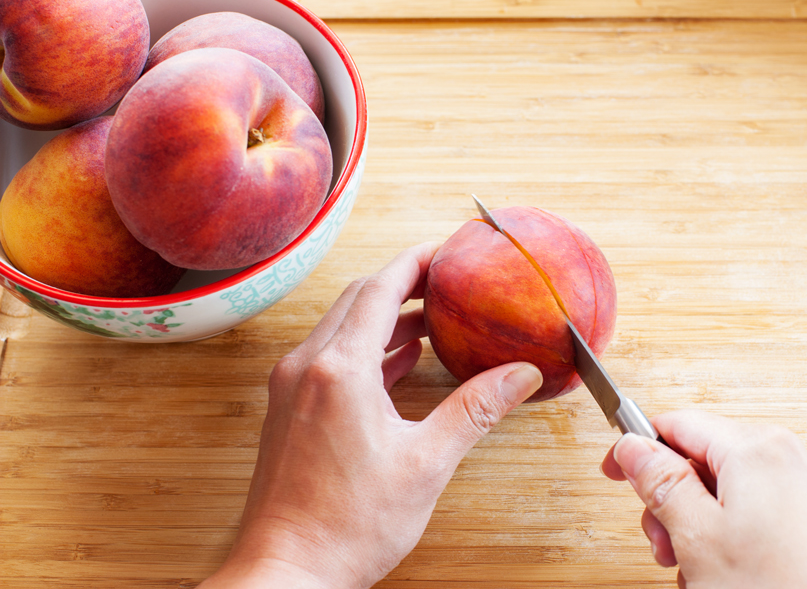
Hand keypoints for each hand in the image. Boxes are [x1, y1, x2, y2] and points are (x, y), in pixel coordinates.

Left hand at [199, 242, 542, 588]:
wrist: (287, 569)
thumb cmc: (347, 525)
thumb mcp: (426, 463)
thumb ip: (474, 410)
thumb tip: (519, 376)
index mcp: (340, 369)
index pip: (380, 289)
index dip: (415, 262)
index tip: (444, 250)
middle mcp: (308, 367)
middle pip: (358, 300)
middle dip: (402, 283)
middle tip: (444, 280)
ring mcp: (293, 387)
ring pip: (342, 328)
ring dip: (385, 317)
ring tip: (431, 319)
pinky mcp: (289, 408)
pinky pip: (331, 358)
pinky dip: (367, 350)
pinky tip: (398, 361)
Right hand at [602, 410, 806, 588]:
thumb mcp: (696, 535)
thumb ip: (660, 482)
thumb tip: (633, 447)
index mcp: (757, 449)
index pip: (678, 423)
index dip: (637, 448)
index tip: (614, 473)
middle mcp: (789, 458)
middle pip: (703, 457)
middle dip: (671, 498)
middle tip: (661, 542)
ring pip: (728, 488)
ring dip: (697, 522)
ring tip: (693, 568)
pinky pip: (757, 509)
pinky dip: (730, 533)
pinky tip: (724, 571)